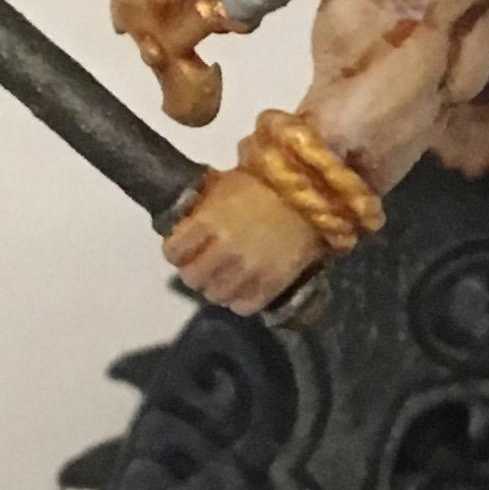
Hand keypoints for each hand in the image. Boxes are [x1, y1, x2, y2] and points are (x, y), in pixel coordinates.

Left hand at [161, 168, 324, 314]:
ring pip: (215, 295)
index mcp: (208, 220)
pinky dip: (240, 300)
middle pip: (192, 278)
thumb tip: (187, 216)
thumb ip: (203, 206)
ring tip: (227, 278)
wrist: (314, 193)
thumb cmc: (267, 183)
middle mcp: (223, 249)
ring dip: (217, 287)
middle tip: (206, 265)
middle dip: (196, 271)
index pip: (174, 251)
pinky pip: (244, 306)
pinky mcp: (271, 284)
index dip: (177, 251)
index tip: (185, 249)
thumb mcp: (226, 184)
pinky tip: (244, 288)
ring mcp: (248, 269)